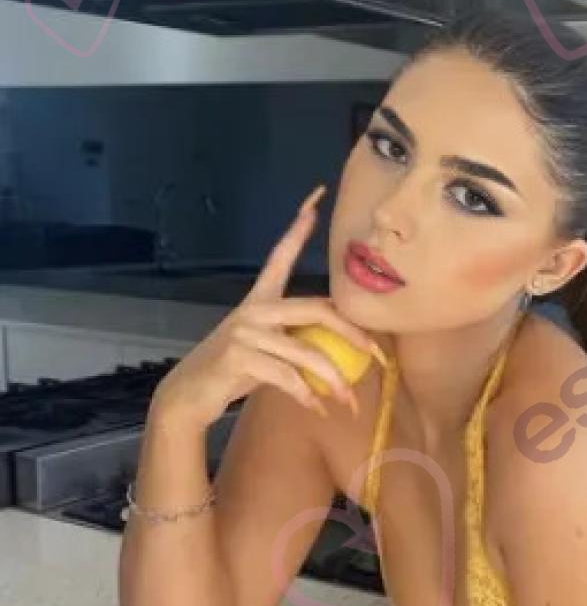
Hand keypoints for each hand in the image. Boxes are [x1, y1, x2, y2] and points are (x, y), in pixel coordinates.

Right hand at [149, 185, 383, 429]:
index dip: (298, 229)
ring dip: (335, 381)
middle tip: (377, 356)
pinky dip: (309, 396)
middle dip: (353, 334)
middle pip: (315, 309)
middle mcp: (253, 309)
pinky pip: (289, 378)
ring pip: (308, 353)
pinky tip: (319, 408)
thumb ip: (296, 335)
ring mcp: (244, 332)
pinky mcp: (239, 358)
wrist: (191, 394)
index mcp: (260, 298)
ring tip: (349, 402)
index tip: (315, 197)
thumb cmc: (237, 369)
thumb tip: (343, 340)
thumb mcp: (268, 345)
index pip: (281, 255)